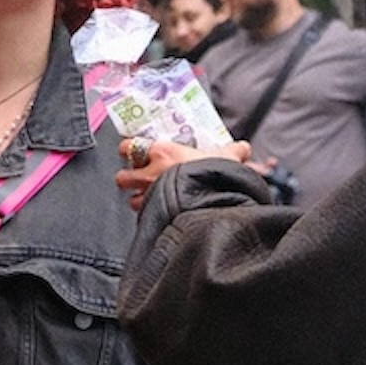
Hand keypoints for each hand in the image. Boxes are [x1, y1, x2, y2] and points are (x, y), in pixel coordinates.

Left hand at [114, 137, 250, 212]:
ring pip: (131, 201)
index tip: (133, 151)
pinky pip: (145, 218)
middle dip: (128, 179)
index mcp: (162, 152)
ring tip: (150, 199)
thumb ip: (234, 151)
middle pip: (122, 177)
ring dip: (139, 200)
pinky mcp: (156, 216)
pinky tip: (161, 215)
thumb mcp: (228, 157)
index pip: (127, 146)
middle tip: (138, 179)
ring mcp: (150, 197)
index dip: (127, 149)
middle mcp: (150, 174)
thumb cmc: (217, 176)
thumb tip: (243, 148)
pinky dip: (151, 216)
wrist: (217, 202)